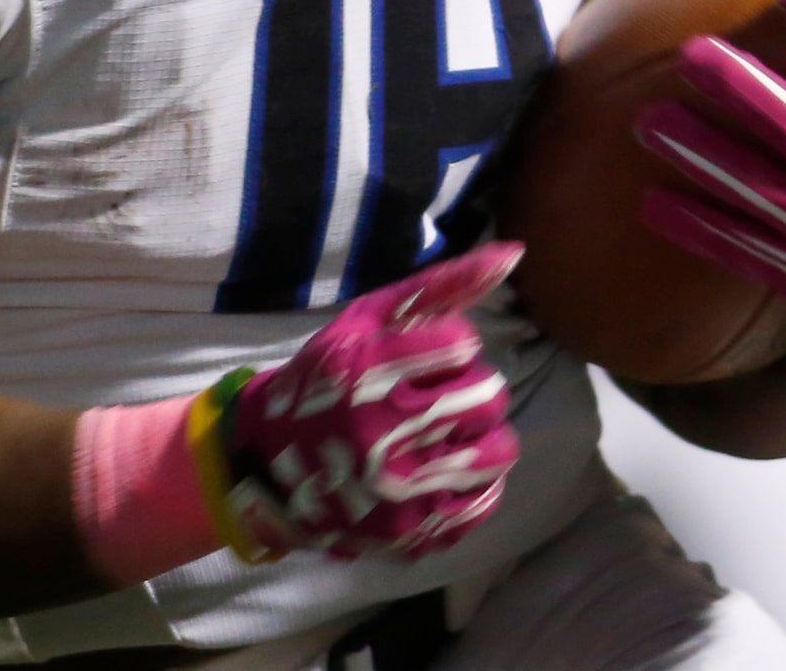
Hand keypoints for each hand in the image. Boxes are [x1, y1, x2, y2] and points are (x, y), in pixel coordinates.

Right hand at [201, 242, 521, 561]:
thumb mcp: (370, 318)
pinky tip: (443, 465)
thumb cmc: (329, 377)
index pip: (462, 343)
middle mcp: (380, 432)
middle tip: (443, 394)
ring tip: (451, 430)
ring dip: (482, 434)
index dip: (452, 345)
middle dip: (471, 387)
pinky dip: (473, 480)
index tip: (428, 355)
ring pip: (497, 451)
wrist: (271, 464)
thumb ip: (442, 285)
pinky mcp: (409, 532)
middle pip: (487, 397)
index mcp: (365, 370)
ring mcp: (396, 490)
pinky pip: (483, 502)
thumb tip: (515, 254)